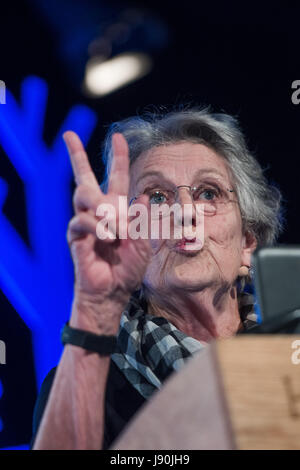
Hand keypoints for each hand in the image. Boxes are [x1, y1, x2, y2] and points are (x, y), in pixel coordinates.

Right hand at [63, 131, 150, 330]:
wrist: (114, 291)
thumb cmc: (128, 268)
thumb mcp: (143, 243)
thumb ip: (143, 221)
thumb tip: (143, 196)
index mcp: (117, 210)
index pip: (116, 178)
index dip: (118, 158)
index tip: (118, 138)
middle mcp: (98, 212)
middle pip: (83, 178)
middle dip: (76, 155)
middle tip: (68, 136)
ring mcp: (85, 223)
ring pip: (82, 195)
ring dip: (102, 208)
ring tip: (116, 228)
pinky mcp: (76, 236)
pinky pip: (81, 221)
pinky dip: (97, 227)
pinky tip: (107, 237)